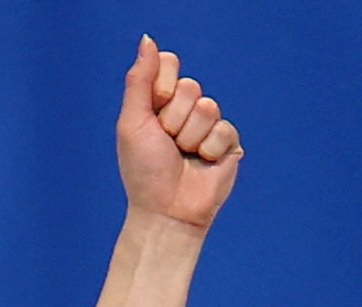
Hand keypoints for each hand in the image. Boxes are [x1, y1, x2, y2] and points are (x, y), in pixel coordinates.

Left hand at [119, 39, 244, 230]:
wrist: (166, 211)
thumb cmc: (144, 171)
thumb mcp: (132, 121)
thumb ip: (139, 80)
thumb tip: (148, 40)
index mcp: (160, 100)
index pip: (169, 64)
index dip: (162, 86)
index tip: (153, 112)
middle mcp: (185, 109)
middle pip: (190, 86)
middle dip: (173, 119)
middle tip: (167, 143)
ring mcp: (208, 125)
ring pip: (208, 106)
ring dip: (190, 136)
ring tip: (184, 156)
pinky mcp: (228, 143)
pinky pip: (224, 129)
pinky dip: (209, 150)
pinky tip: (202, 164)